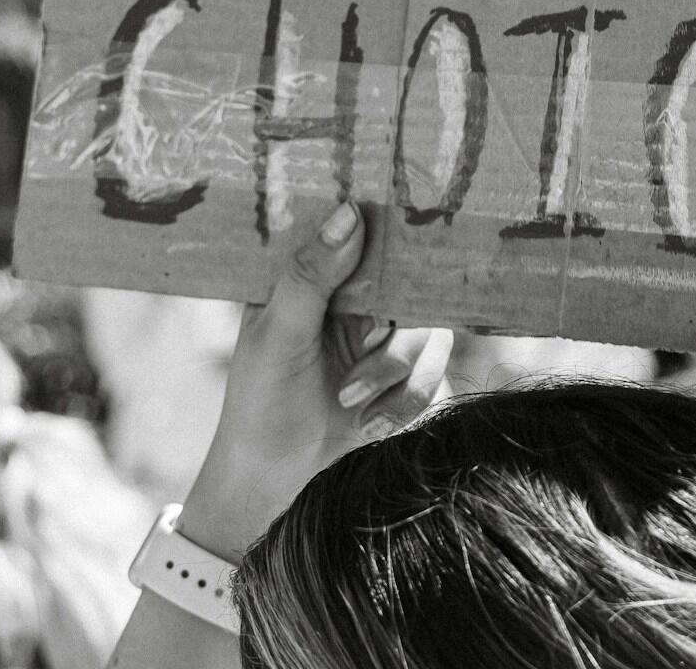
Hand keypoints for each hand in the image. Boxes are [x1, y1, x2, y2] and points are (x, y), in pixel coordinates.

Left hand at [178, 204, 452, 559]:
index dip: (393, 231)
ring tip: (351, 400)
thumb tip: (352, 212)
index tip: (408, 237)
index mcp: (321, 277)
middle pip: (414, 287)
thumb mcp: (278, 334)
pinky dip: (407, 400)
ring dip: (398, 373)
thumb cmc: (259, 403)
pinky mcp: (407, 376)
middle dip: (393, 335)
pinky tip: (368, 423)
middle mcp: (359, 301)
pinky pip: (436, 373)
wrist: (273, 483)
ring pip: (431, 334)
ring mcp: (386, 338)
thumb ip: (313, 276)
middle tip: (362, 353)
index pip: (366, 234)